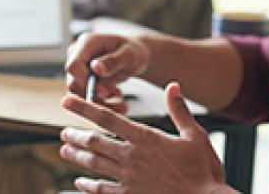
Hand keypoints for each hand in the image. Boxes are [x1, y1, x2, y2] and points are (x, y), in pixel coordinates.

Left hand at [60, 82, 232, 193]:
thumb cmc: (204, 171)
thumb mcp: (195, 136)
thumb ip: (179, 110)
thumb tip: (173, 85)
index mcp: (145, 138)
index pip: (107, 118)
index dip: (84, 108)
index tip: (67, 101)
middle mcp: (132, 157)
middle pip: (94, 142)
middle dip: (76, 135)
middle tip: (63, 132)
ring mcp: (129, 179)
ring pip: (94, 164)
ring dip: (77, 156)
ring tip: (65, 151)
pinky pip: (102, 190)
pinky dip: (88, 185)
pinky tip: (80, 182)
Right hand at [66, 33, 150, 112]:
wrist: (132, 57)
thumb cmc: (132, 51)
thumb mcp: (129, 55)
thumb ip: (112, 61)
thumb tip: (95, 68)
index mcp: (87, 43)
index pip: (74, 65)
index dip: (85, 81)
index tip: (104, 92)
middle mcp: (76, 54)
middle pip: (74, 82)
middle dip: (95, 94)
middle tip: (118, 95)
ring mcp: (77, 67)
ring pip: (78, 93)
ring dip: (99, 101)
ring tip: (120, 100)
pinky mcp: (80, 79)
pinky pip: (84, 97)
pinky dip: (101, 104)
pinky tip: (116, 102)